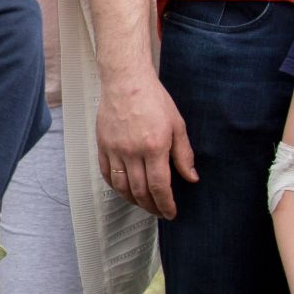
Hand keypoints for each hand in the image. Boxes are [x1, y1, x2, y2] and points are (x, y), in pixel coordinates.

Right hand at [95, 67, 197, 218]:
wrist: (126, 81)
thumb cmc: (153, 99)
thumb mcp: (177, 125)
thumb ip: (184, 154)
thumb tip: (191, 177)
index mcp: (154, 147)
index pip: (159, 187)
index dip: (165, 204)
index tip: (170, 212)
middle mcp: (132, 152)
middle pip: (140, 191)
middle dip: (151, 206)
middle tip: (159, 211)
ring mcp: (115, 149)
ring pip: (121, 186)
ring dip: (133, 200)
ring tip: (143, 204)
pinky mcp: (102, 145)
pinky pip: (107, 174)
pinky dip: (115, 186)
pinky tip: (124, 189)